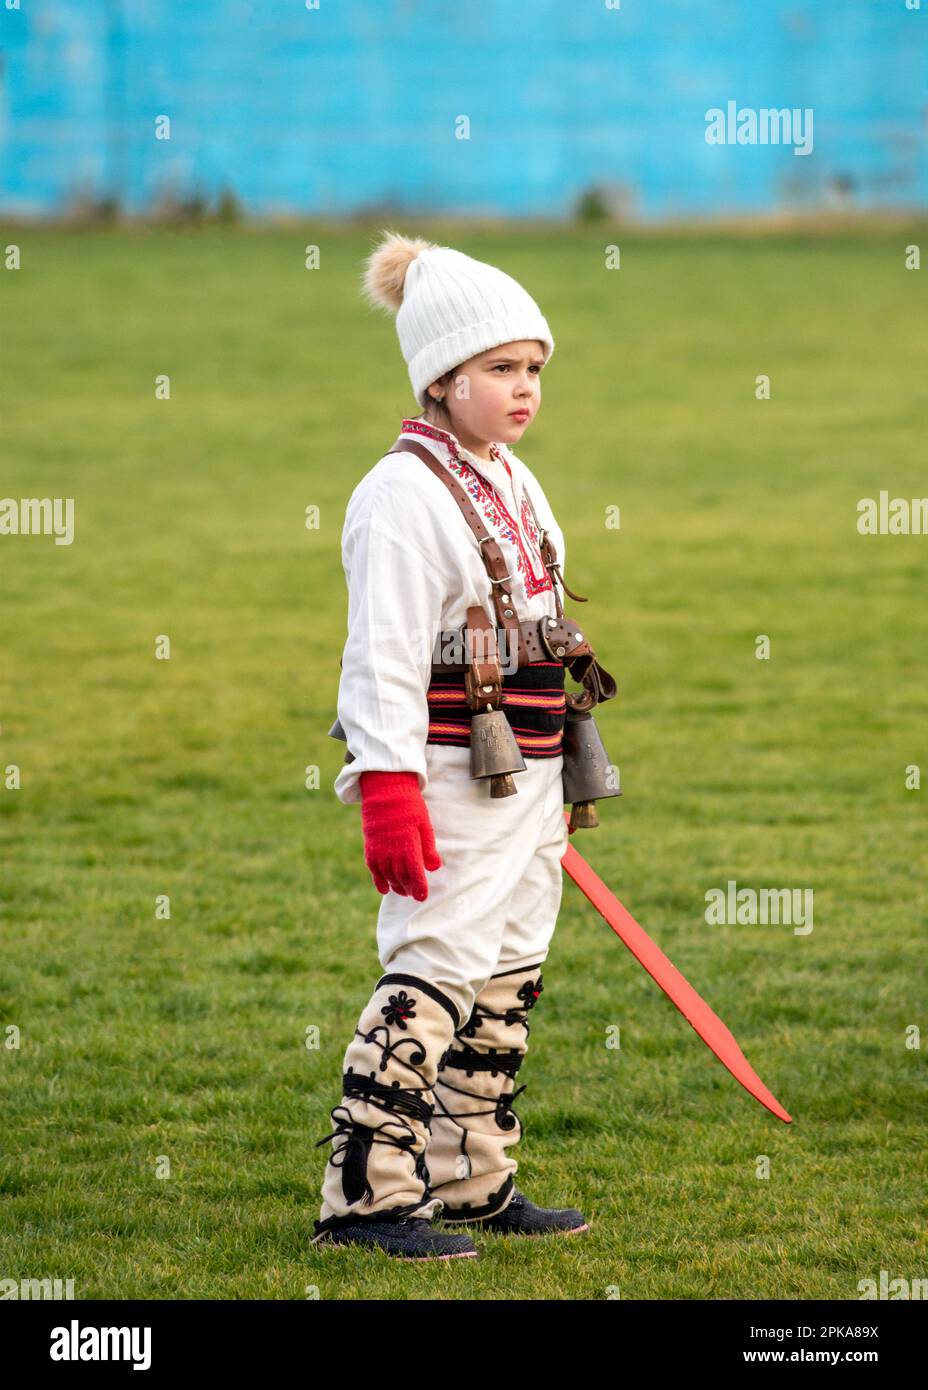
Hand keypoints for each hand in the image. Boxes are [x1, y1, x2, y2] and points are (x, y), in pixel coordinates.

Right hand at [359, 771, 441, 900]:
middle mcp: (392, 851)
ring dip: (395, 886)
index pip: (415, 873)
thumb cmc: (409, 807)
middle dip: (408, 888)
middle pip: (401, 877)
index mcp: (409, 845)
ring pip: (387, 876)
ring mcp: (379, 850)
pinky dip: (379, 881)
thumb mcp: (424, 824)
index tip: (422, 897)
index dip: (419, 887)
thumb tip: (434, 868)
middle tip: (414, 895)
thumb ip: (428, 848)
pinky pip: (374, 870)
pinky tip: (385, 889)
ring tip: (403, 891)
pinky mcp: (370, 847)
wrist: (385, 792)